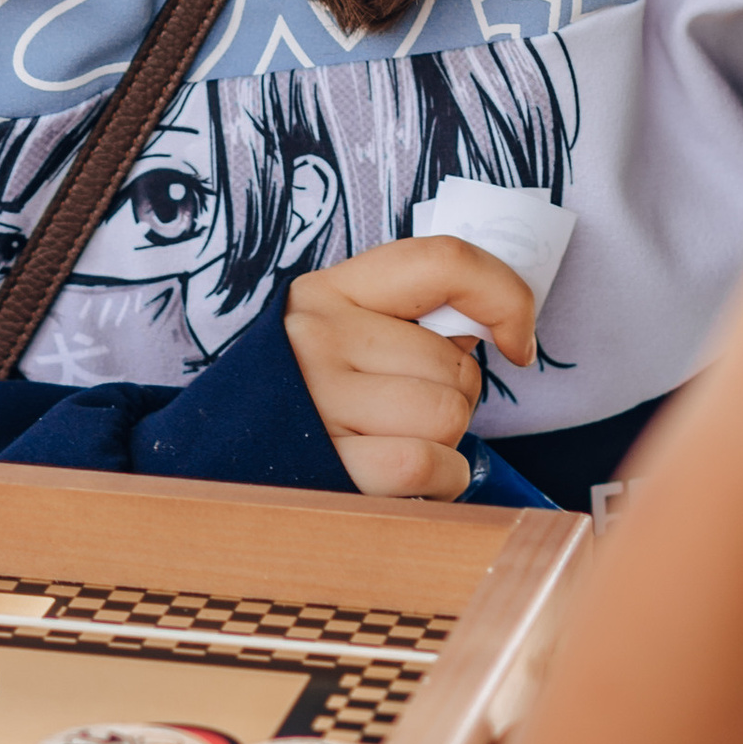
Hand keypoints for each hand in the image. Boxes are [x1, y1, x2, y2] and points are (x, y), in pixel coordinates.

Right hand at [285, 235, 536, 500]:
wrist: (226, 462)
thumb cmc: (307, 402)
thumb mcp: (339, 338)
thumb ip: (404, 321)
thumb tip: (491, 330)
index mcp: (329, 290)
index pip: (443, 261)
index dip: (504, 298)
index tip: (517, 342)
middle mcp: (318, 333)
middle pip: (455, 362)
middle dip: (453, 397)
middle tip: (407, 413)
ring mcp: (320, 397)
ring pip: (449, 414)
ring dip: (445, 443)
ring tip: (397, 443)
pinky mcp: (332, 460)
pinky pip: (432, 464)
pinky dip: (440, 482)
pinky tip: (403, 479)